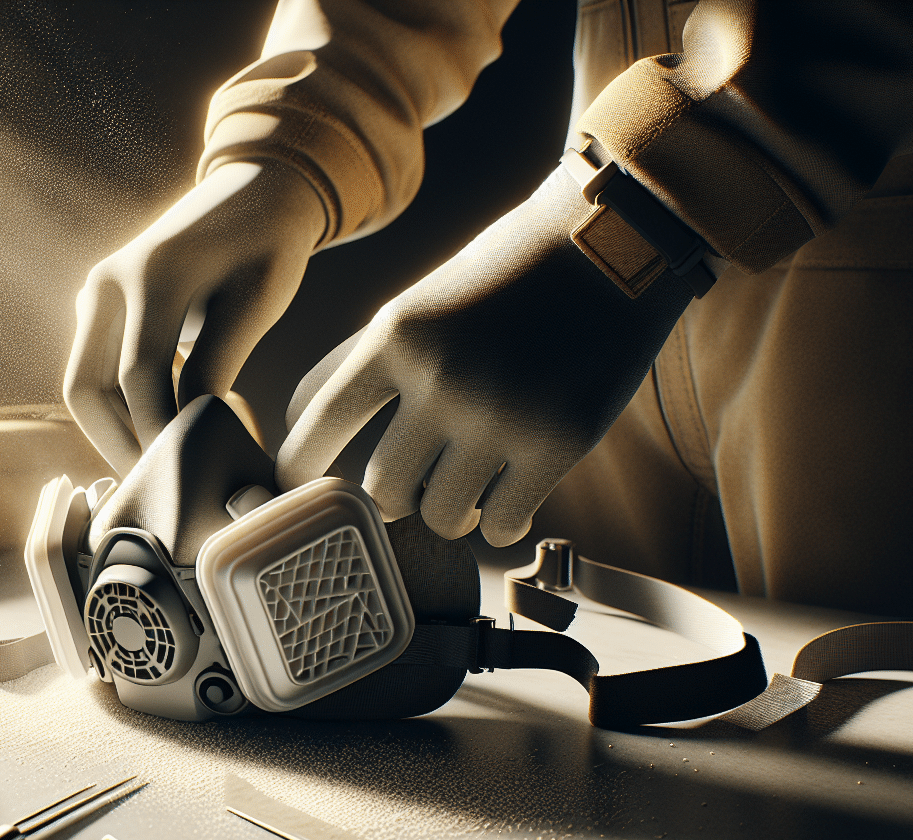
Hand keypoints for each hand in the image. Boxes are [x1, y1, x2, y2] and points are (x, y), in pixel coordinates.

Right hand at [64, 160, 325, 473]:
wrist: (255, 189)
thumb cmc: (268, 243)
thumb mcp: (256, 302)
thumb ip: (218, 364)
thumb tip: (191, 433)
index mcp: (150, 274)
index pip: (139, 376)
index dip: (159, 432)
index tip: (188, 475)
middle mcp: (107, 282)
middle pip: (86, 389)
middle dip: (118, 445)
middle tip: (161, 488)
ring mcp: (96, 292)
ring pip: (83, 386)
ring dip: (114, 431)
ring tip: (161, 468)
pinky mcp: (101, 305)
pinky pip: (97, 370)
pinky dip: (120, 408)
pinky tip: (160, 432)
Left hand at [277, 171, 693, 545]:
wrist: (613, 240)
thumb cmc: (507, 273)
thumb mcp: (421, 303)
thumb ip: (372, 362)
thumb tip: (305, 422)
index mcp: (393, 338)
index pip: (318, 425)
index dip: (300, 468)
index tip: (301, 487)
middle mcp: (438, 380)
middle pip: (382, 489)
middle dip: (393, 498)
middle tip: (408, 493)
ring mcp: (499, 416)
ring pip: (442, 515)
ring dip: (448, 516)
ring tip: (460, 502)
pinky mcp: (559, 442)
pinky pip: (502, 523)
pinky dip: (497, 527)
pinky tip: (502, 514)